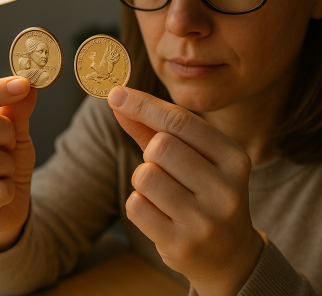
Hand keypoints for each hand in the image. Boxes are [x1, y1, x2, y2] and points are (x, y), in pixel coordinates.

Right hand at [0, 77, 36, 249]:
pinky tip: (2, 191)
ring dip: (8, 163)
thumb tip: (27, 86)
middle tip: (11, 141)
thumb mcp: (14, 133)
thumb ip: (17, 111)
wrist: (9, 204)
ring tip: (5, 170)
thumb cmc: (5, 164)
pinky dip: (10, 188)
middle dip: (2, 130)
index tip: (24, 84)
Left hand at [107, 87, 263, 295]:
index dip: (143, 105)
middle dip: (150, 153)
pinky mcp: (182, 244)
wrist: (229, 255)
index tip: (116, 94)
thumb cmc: (204, 194)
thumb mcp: (192, 157)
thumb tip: (118, 99)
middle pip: (160, 146)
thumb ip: (153, 128)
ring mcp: (206, 220)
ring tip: (162, 193)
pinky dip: (138, 204)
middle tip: (164, 168)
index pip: (180, 120)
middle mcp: (225, 188)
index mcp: (233, 157)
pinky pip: (136, 206)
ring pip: (145, 175)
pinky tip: (159, 214)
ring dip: (143, 179)